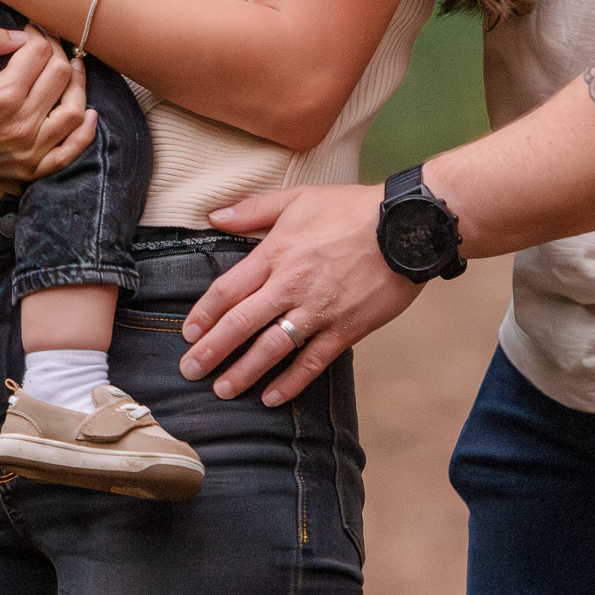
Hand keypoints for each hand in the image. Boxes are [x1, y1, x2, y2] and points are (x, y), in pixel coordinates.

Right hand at [0, 22, 96, 180]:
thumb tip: (21, 36)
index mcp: (3, 96)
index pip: (40, 53)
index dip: (38, 34)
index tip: (29, 31)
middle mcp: (21, 124)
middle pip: (61, 75)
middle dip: (57, 52)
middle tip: (45, 46)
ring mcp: (29, 149)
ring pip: (74, 110)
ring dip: (78, 84)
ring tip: (70, 68)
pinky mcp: (31, 167)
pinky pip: (70, 152)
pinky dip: (85, 133)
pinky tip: (89, 113)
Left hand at [178, 184, 421, 404]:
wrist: (407, 227)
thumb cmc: (351, 208)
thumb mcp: (298, 197)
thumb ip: (252, 209)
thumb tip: (213, 216)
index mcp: (277, 253)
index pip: (229, 289)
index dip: (204, 314)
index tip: (188, 333)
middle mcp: (292, 285)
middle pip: (241, 323)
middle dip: (212, 351)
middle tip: (190, 371)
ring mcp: (320, 310)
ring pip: (272, 348)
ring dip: (244, 372)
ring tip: (223, 390)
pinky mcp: (347, 329)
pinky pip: (312, 361)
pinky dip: (291, 382)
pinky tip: (272, 397)